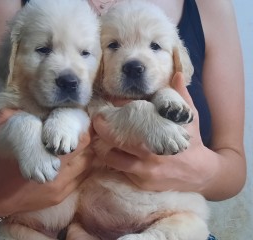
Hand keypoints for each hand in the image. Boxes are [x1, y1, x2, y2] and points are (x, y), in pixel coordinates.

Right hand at [0, 108, 92, 216]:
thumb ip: (5, 118)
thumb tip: (23, 107)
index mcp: (39, 157)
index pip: (74, 138)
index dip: (77, 125)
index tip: (73, 116)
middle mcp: (54, 173)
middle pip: (85, 148)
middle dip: (82, 135)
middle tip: (75, 127)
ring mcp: (60, 186)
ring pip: (86, 162)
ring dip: (83, 150)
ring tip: (73, 142)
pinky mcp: (60, 196)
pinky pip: (81, 177)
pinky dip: (80, 165)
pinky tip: (71, 159)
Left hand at [92, 73, 216, 193]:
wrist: (201, 173)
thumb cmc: (192, 142)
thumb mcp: (190, 118)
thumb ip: (181, 96)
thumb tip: (177, 74)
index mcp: (159, 134)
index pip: (130, 119)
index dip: (116, 111)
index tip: (108, 105)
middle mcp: (149, 154)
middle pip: (115, 140)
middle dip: (102, 128)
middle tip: (96, 120)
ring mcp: (144, 171)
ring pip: (112, 158)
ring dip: (103, 147)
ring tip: (99, 138)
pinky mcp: (142, 183)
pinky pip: (120, 171)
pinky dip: (114, 161)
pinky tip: (112, 153)